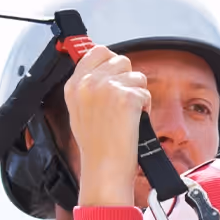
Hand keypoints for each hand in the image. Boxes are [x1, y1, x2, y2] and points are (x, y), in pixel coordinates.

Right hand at [63, 43, 149, 206]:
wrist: (104, 168)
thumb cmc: (96, 146)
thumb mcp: (79, 110)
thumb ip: (89, 87)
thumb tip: (106, 68)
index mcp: (74, 85)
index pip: (97, 51)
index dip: (111, 61)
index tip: (115, 72)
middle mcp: (89, 82)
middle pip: (121, 60)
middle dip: (127, 79)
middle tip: (122, 102)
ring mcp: (107, 88)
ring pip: (137, 76)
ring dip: (137, 94)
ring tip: (126, 115)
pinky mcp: (126, 97)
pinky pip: (145, 93)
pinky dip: (145, 108)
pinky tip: (134, 122)